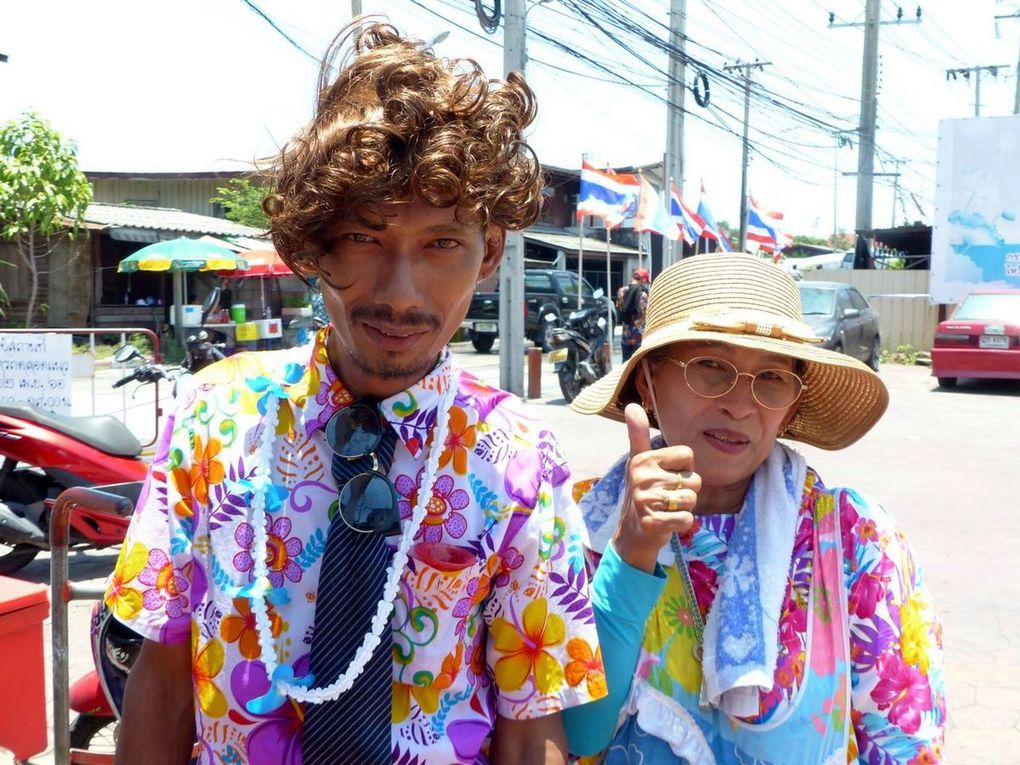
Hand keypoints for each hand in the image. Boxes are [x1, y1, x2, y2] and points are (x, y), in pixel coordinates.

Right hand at [612, 403, 700, 572]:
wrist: (632, 533)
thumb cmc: (642, 492)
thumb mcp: (638, 462)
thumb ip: (638, 434)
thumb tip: (631, 406)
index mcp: (643, 460)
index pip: (687, 455)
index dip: (684, 469)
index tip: (669, 476)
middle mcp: (643, 477)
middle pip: (694, 480)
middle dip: (686, 492)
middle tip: (667, 498)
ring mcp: (646, 501)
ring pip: (692, 500)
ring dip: (684, 508)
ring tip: (667, 509)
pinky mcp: (652, 522)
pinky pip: (687, 519)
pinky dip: (682, 524)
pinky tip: (667, 522)